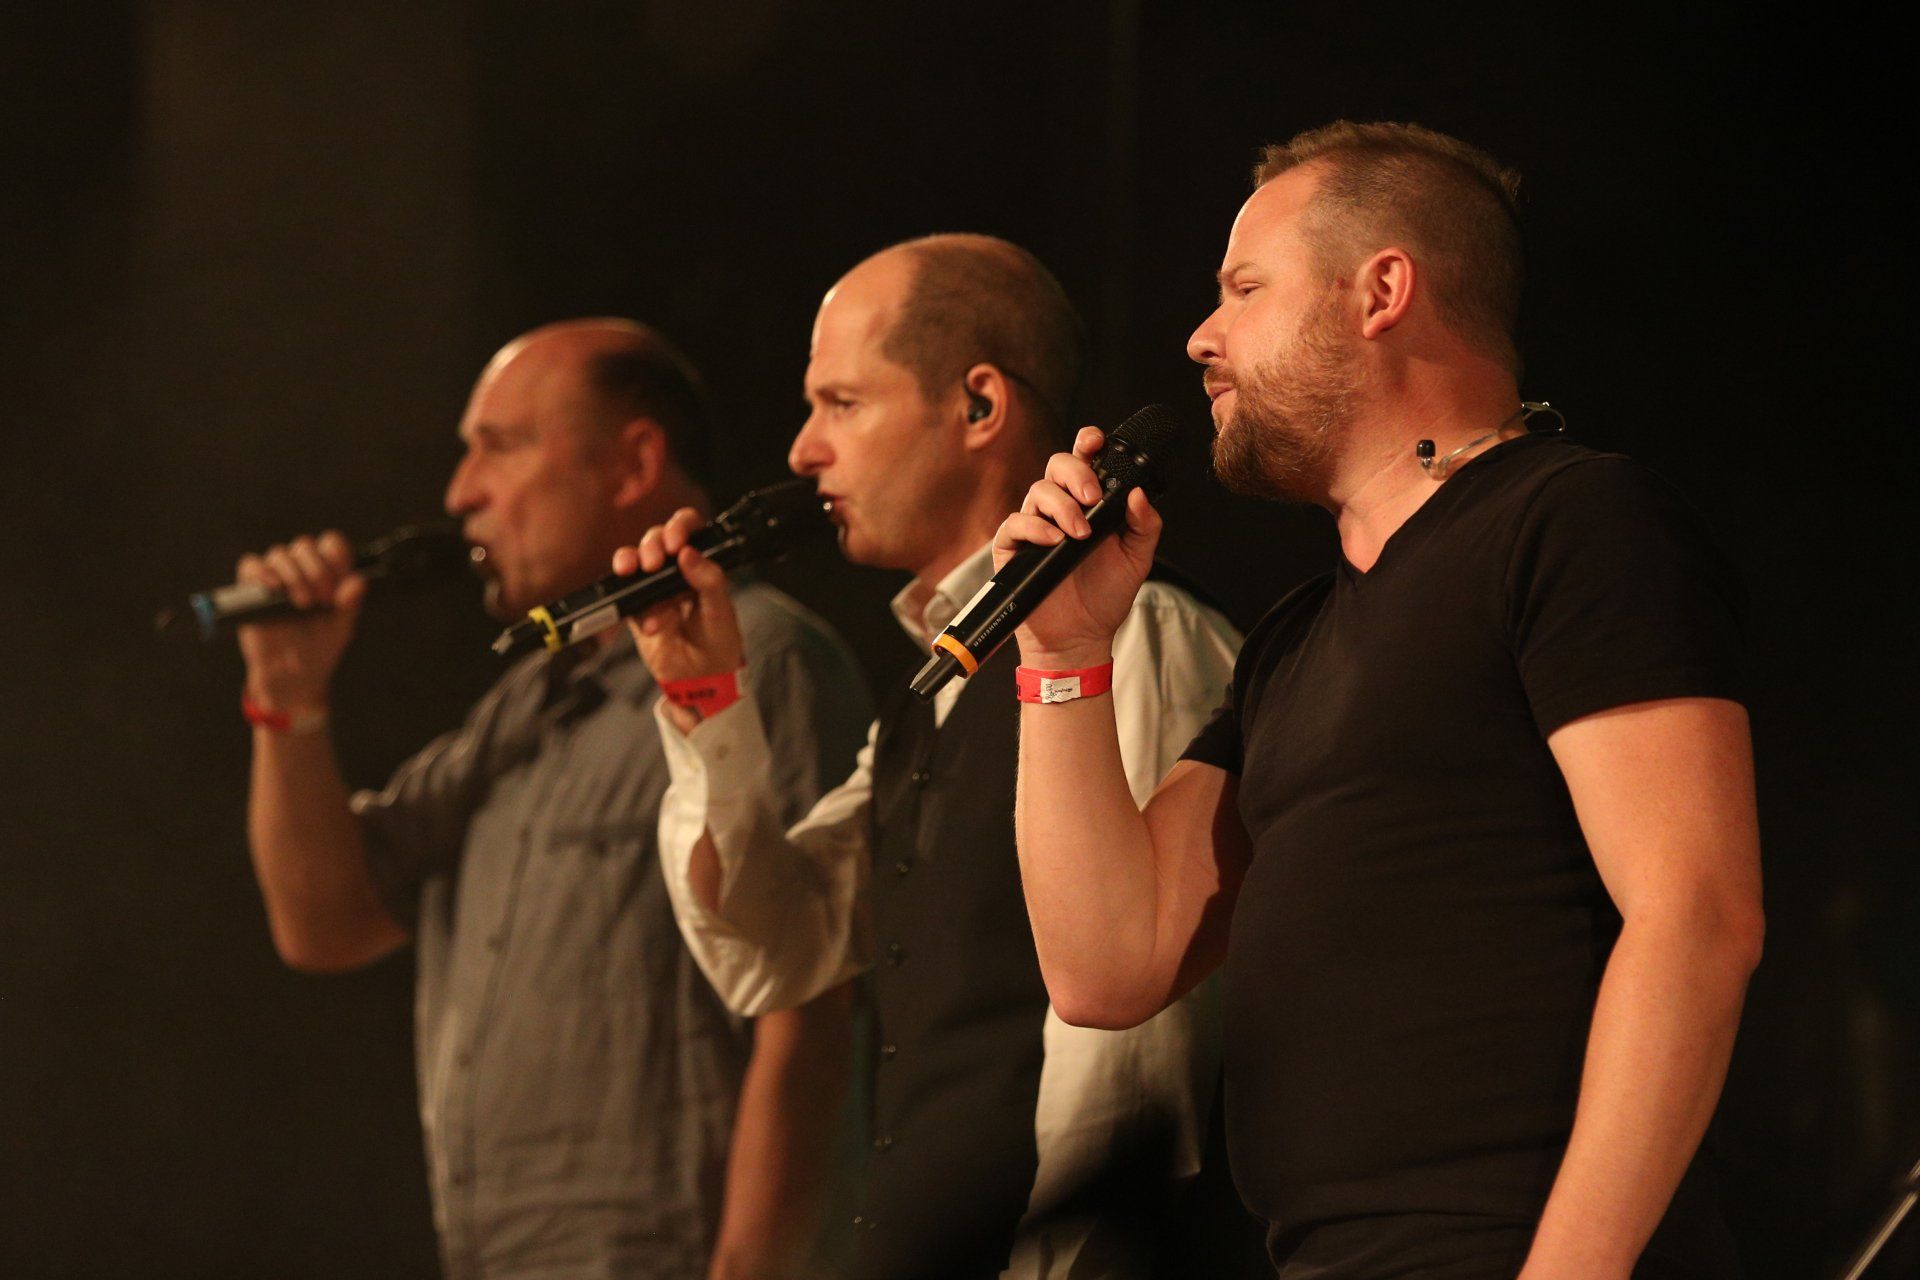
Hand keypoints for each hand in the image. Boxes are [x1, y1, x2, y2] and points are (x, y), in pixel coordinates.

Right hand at [236, 530, 363, 714]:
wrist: (293, 676)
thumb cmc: (320, 648)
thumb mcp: (341, 627)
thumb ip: (350, 604)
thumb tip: (358, 581)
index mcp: (327, 573)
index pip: (331, 544)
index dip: (336, 553)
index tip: (342, 573)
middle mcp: (301, 570)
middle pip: (305, 546)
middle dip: (317, 569)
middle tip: (324, 599)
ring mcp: (275, 577)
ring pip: (280, 554)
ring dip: (295, 575)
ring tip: (304, 603)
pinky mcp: (251, 590)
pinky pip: (250, 565)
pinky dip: (261, 571)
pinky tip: (274, 588)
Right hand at [617, 507, 744, 688]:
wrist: (701, 679)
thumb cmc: (718, 642)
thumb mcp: (721, 611)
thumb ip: (709, 580)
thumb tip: (688, 553)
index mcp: (701, 564)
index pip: (689, 530)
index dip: (679, 527)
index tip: (676, 542)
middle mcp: (675, 571)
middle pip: (656, 539)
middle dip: (652, 544)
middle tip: (654, 562)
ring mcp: (653, 588)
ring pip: (635, 561)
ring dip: (632, 562)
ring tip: (636, 572)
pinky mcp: (636, 609)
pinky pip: (625, 596)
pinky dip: (632, 603)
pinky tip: (650, 622)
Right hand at [995, 426, 1161, 666]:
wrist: (1080, 639)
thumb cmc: (1105, 598)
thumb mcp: (1137, 559)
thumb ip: (1145, 524)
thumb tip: (1138, 493)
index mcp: (1088, 505)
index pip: (1083, 461)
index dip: (1087, 443)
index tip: (1097, 441)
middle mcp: (1060, 509)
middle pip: (1057, 466)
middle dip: (1076, 473)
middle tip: (1094, 498)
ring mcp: (1035, 527)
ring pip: (1038, 491)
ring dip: (1062, 506)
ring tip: (1080, 534)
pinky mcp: (1013, 548)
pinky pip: (1015, 523)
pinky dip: (1035, 527)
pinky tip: (1054, 540)